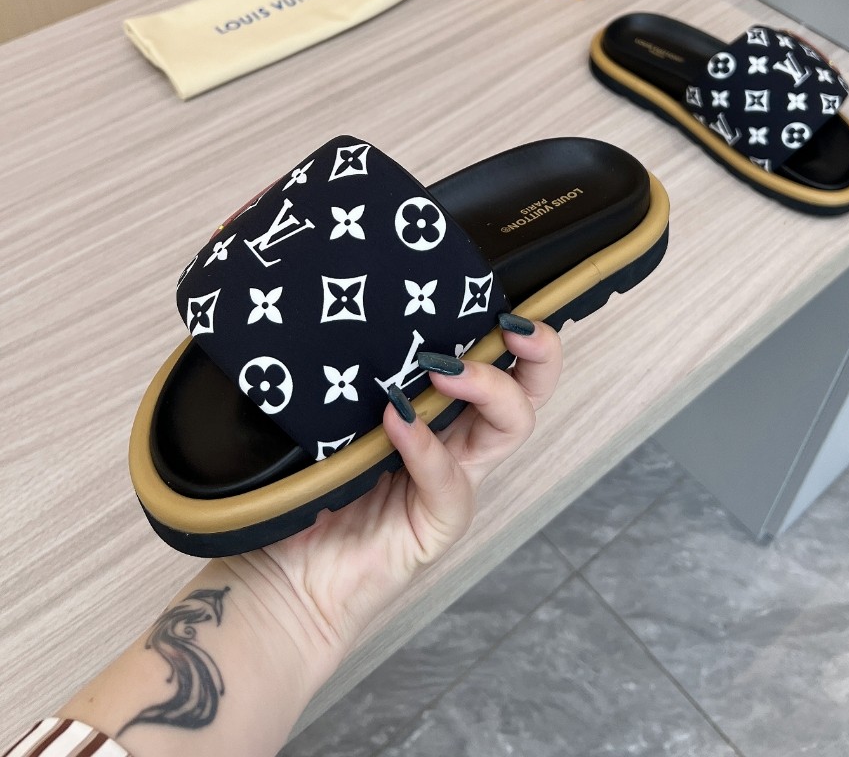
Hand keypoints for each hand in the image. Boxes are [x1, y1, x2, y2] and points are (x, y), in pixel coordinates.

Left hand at [234, 318, 561, 674]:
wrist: (279, 578)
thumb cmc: (300, 488)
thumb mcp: (330, 416)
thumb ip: (357, 376)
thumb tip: (366, 314)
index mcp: (437, 409)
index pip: (497, 362)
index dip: (515, 333)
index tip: (502, 301)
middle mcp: (456, 441)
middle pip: (528, 393)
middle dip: (538, 354)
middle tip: (515, 327)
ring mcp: (451, 483)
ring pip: (509, 429)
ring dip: (487, 387)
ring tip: (442, 370)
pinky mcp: (436, 526)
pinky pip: (448, 482)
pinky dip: (426, 448)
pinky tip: (396, 424)